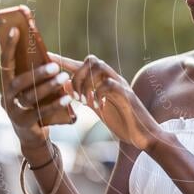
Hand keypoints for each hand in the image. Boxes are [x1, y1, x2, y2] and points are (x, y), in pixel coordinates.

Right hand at [0, 27, 73, 149]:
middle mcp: (5, 96)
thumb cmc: (34, 102)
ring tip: (64, 78)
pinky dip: (55, 104)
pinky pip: (40, 112)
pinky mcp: (24, 123)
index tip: (16, 29)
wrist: (31, 133)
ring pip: (30, 97)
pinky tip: (68, 97)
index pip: (5, 61)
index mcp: (5, 82)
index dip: (9, 46)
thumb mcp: (32, 85)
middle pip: (18, 83)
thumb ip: (32, 69)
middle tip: (55, 66)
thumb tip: (42, 47)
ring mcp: (13, 111)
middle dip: (37, 73)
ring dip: (48, 87)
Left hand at [47, 52, 163, 150]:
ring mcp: (121, 85)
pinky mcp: (127, 96)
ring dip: (86, 83)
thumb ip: (83, 96)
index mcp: (105, 82)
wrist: (146, 136)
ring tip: (84, 101)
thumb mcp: (98, 108)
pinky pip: (109, 84)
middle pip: (91, 60)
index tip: (47, 56)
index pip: (82, 65)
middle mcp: (113, 79)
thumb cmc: (124, 123)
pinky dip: (98, 93)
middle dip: (77, 75)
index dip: (63, 60)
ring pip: (99, 67)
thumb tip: (64, 84)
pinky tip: (97, 106)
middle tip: (74, 96)